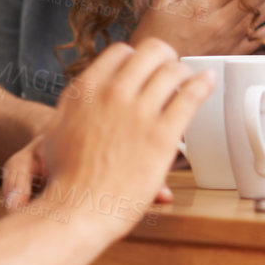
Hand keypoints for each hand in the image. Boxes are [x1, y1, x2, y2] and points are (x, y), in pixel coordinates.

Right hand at [33, 39, 214, 238]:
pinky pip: (191, 96)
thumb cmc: (66, 180)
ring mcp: (138, 113)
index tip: (145, 68)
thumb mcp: (56, 132)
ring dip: (185, 72)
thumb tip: (88, 98)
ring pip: (173, 71)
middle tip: (171, 69)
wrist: (76, 211)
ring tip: (190, 80)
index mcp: (86, 91)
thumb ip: (75, 108)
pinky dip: (204, 85)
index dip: (136, 58)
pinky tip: (209, 82)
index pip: (120, 52)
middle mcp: (112, 94)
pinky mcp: (162, 135)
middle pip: (151, 52)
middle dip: (165, 58)